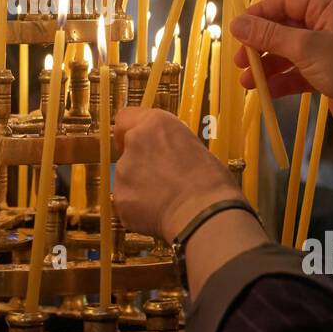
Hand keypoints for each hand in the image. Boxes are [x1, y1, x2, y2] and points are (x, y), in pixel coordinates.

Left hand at [113, 106, 238, 240]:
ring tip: (165, 198)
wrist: (205, 213)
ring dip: (139, 186)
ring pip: (126, 176)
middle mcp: (136, 141)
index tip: (131, 141)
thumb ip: (171, 145)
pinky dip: (138, 207)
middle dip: (138, 162)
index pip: (125, 117)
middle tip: (160, 177)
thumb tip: (169, 155)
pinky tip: (159, 212)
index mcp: (156, 124)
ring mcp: (125, 169)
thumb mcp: (194, 146)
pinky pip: (126, 200)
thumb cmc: (211, 182)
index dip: (127, 131)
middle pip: (127, 149)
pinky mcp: (121, 196)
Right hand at [230, 0, 332, 133]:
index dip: (259, 14)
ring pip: (288, 51)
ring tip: (246, 82)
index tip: (235, 30)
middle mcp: (328, 21)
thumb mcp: (304, 48)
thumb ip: (268, 35)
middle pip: (284, 27)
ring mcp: (328, 47)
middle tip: (239, 61)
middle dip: (260, 45)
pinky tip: (265, 91)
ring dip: (267, 66)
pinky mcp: (327, 71)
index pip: (285, 0)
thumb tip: (235, 23)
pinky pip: (297, 70)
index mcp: (328, 4)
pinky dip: (281, 79)